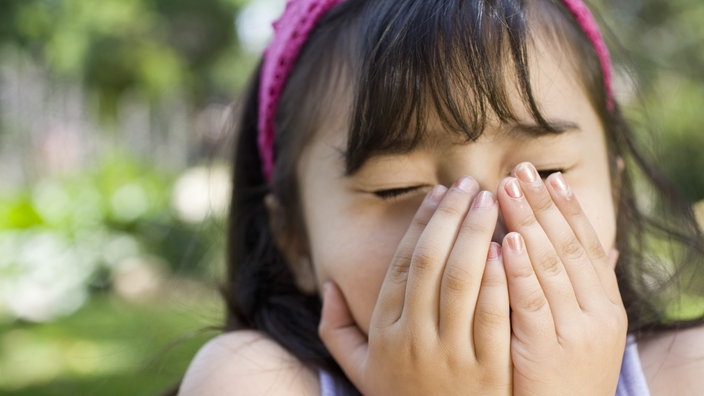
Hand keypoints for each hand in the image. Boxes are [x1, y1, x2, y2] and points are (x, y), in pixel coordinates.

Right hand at [319, 177, 511, 394]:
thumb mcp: (360, 370)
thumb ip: (337, 329)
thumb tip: (328, 287)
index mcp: (385, 332)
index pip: (403, 264)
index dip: (421, 224)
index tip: (438, 194)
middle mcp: (413, 339)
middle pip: (432, 262)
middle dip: (451, 217)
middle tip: (469, 185)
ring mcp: (451, 356)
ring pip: (463, 281)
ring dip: (477, 235)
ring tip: (492, 202)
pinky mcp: (488, 374)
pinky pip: (493, 316)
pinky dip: (500, 278)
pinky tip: (510, 247)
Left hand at [497, 162, 626, 395]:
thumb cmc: (569, 376)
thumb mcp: (587, 331)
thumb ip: (589, 289)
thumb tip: (604, 249)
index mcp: (607, 306)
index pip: (588, 246)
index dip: (569, 210)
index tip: (550, 177)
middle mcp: (597, 315)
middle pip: (567, 247)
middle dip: (543, 205)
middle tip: (521, 170)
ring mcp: (574, 333)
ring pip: (550, 267)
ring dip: (528, 223)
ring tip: (508, 189)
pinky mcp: (545, 352)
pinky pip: (530, 303)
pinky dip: (519, 269)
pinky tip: (505, 241)